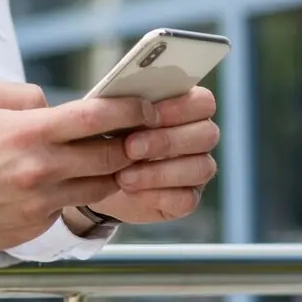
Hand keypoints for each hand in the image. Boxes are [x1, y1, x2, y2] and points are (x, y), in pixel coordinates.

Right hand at [0, 82, 157, 251]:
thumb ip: (23, 94)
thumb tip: (53, 103)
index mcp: (29, 132)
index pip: (97, 118)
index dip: (129, 109)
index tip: (146, 105)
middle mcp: (41, 169)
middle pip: (112, 156)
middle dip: (131, 143)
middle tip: (139, 133)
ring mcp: (41, 201)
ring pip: (100, 186)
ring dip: (113, 172)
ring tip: (112, 158)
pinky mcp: (36, 225)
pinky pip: (72, 207)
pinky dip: (78, 193)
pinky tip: (72, 181)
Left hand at [86, 87, 219, 223]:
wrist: (95, 176)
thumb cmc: (109, 136)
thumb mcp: (111, 116)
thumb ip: (124, 105)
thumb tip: (124, 104)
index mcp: (186, 108)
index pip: (203, 102)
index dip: (180, 107)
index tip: (147, 114)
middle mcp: (199, 138)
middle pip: (207, 135)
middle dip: (166, 141)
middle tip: (130, 147)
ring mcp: (198, 169)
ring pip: (200, 168)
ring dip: (159, 172)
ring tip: (124, 175)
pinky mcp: (188, 199)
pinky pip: (187, 199)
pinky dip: (157, 195)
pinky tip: (132, 190)